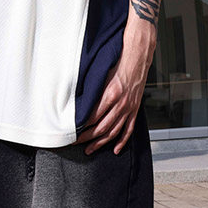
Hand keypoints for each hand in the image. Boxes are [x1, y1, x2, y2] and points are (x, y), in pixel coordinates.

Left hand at [76, 35, 151, 154]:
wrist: (136, 58)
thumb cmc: (116, 63)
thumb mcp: (100, 74)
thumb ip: (90, 89)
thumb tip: (76, 102)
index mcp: (110, 94)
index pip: (92, 117)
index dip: (81, 127)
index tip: (71, 131)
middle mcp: (120, 104)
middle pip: (101, 128)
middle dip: (87, 138)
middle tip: (75, 143)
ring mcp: (129, 109)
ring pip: (114, 132)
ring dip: (101, 143)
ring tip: (90, 150)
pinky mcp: (135, 110)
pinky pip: (128, 129)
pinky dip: (122, 141)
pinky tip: (115, 149)